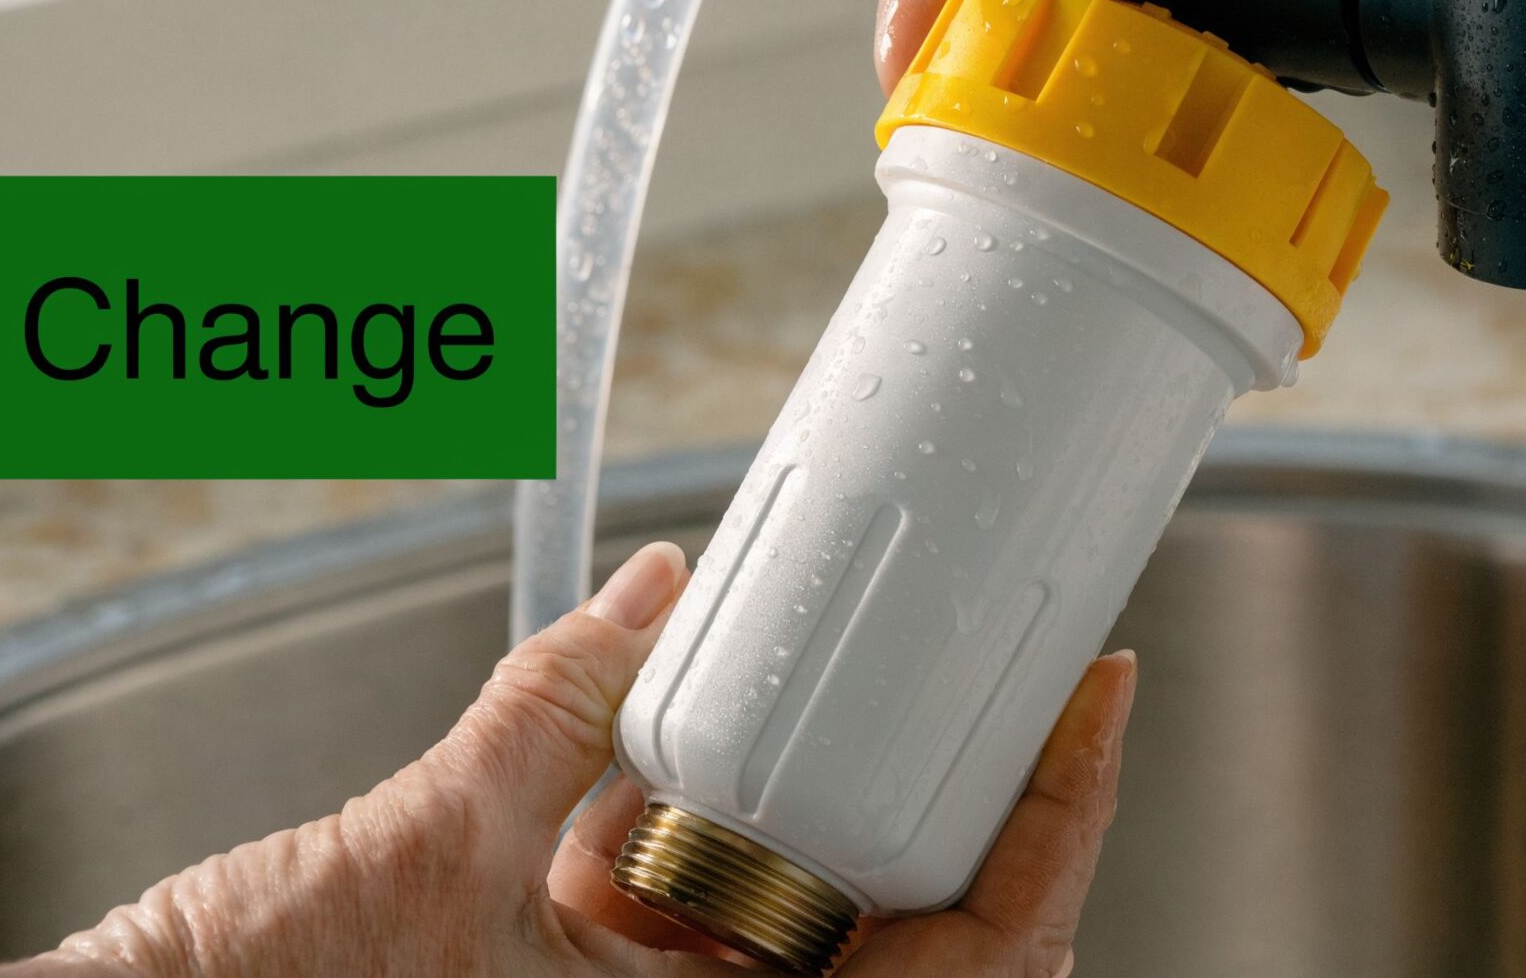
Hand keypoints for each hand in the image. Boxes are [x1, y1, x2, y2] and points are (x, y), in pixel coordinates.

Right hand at [49, 540, 1137, 976]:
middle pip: (930, 957)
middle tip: (1013, 686)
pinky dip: (719, 849)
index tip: (1093, 700)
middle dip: (979, 823)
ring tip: (871, 694)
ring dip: (844, 828)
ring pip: (826, 945)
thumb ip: (559, 705)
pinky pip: (711, 941)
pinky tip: (685, 765)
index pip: (977, 965)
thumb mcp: (433, 839)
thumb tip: (656, 586)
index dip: (1060, 829)